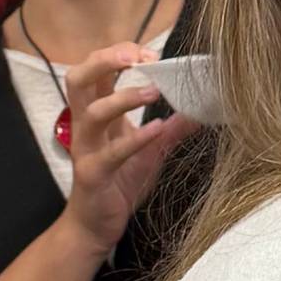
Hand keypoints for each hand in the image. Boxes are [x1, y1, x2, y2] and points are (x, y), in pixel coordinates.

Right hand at [61, 43, 196, 253]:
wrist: (96, 227)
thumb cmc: (118, 184)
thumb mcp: (150, 152)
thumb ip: (172, 130)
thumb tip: (201, 111)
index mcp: (95, 114)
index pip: (95, 70)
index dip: (118, 54)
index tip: (149, 54)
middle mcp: (85, 127)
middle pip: (78, 79)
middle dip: (105, 61)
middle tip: (138, 57)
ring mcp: (86, 150)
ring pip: (92, 112)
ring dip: (124, 97)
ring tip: (154, 92)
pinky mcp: (92, 175)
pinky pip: (110, 153)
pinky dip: (135, 139)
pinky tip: (157, 130)